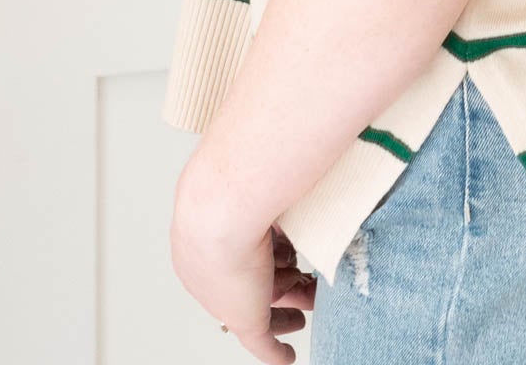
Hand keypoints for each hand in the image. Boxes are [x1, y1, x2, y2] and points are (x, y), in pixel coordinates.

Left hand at [169, 192, 315, 362]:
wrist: (220, 210)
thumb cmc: (238, 187)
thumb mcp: (259, 188)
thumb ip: (275, 194)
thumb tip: (302, 179)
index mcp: (213, 236)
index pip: (246, 253)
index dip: (272, 254)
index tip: (294, 254)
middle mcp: (216, 268)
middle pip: (256, 281)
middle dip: (283, 282)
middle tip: (307, 281)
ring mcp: (229, 294)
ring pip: (264, 306)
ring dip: (287, 308)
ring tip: (312, 302)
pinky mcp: (244, 319)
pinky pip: (262, 343)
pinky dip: (276, 352)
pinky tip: (287, 358)